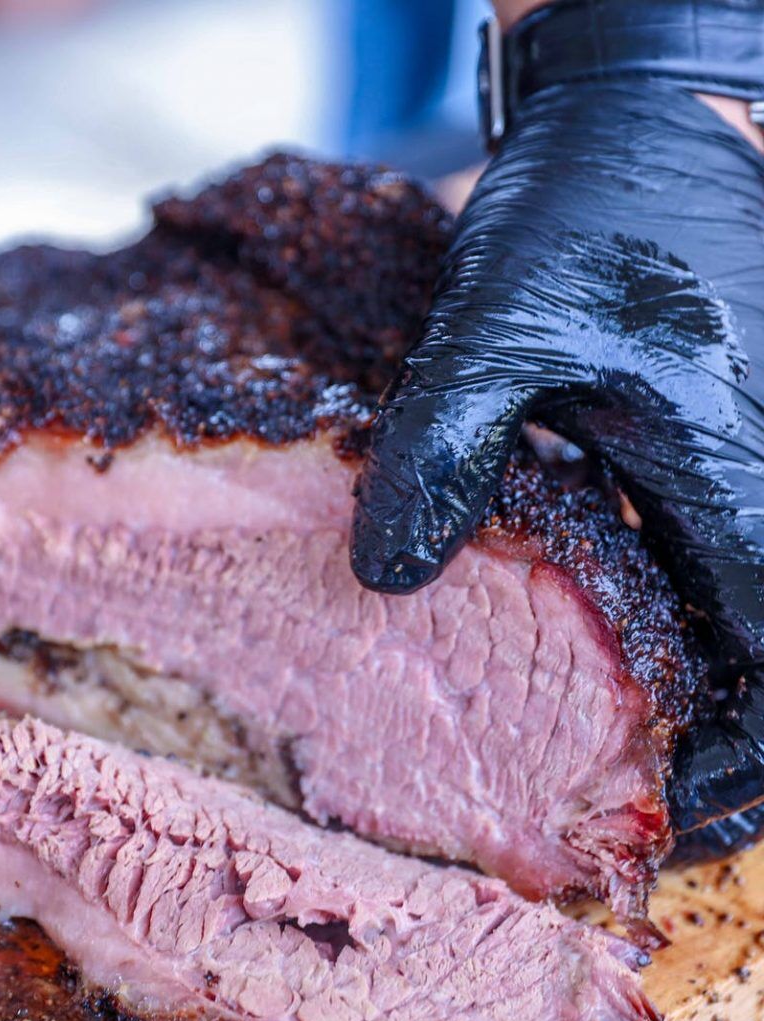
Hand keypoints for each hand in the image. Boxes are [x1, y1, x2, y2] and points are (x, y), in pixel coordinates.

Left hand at [349, 79, 763, 857]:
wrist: (666, 105)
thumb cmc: (586, 212)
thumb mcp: (493, 331)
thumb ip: (444, 455)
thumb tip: (389, 580)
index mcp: (738, 479)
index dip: (732, 765)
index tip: (674, 818)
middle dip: (738, 745)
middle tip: (660, 803)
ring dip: (728, 684)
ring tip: (651, 743)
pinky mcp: (749, 421)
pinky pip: (740, 541)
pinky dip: (709, 605)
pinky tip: (649, 623)